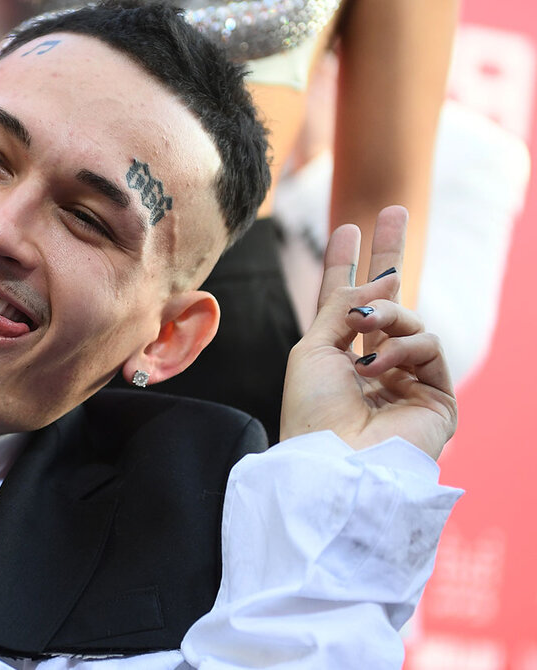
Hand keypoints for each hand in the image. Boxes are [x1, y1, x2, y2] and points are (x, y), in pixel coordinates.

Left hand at [280, 206, 455, 458]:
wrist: (335, 460)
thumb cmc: (313, 412)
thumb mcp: (313, 348)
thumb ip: (343, 307)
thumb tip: (380, 279)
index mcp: (337, 360)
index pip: (346, 305)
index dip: (346, 266)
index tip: (348, 228)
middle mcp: (373, 368)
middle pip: (390, 303)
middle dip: (389, 254)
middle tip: (392, 210)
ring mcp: (408, 381)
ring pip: (409, 319)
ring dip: (386, 315)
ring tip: (363, 330)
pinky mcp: (437, 396)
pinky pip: (429, 344)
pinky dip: (401, 346)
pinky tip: (376, 366)